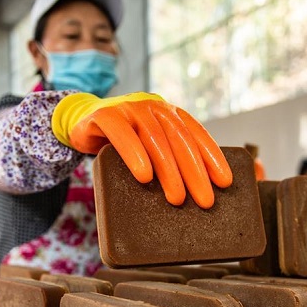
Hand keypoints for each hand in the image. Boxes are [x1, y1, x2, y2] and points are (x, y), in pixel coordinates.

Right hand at [52, 92, 232, 208]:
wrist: (82, 122)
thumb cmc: (124, 142)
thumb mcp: (149, 147)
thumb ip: (169, 159)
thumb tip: (194, 193)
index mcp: (170, 114)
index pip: (197, 134)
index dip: (213, 157)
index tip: (225, 182)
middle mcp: (155, 107)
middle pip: (180, 139)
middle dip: (195, 172)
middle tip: (205, 200)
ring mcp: (130, 108)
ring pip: (155, 138)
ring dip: (169, 170)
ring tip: (177, 198)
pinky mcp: (105, 116)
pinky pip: (122, 135)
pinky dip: (135, 155)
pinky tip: (144, 175)